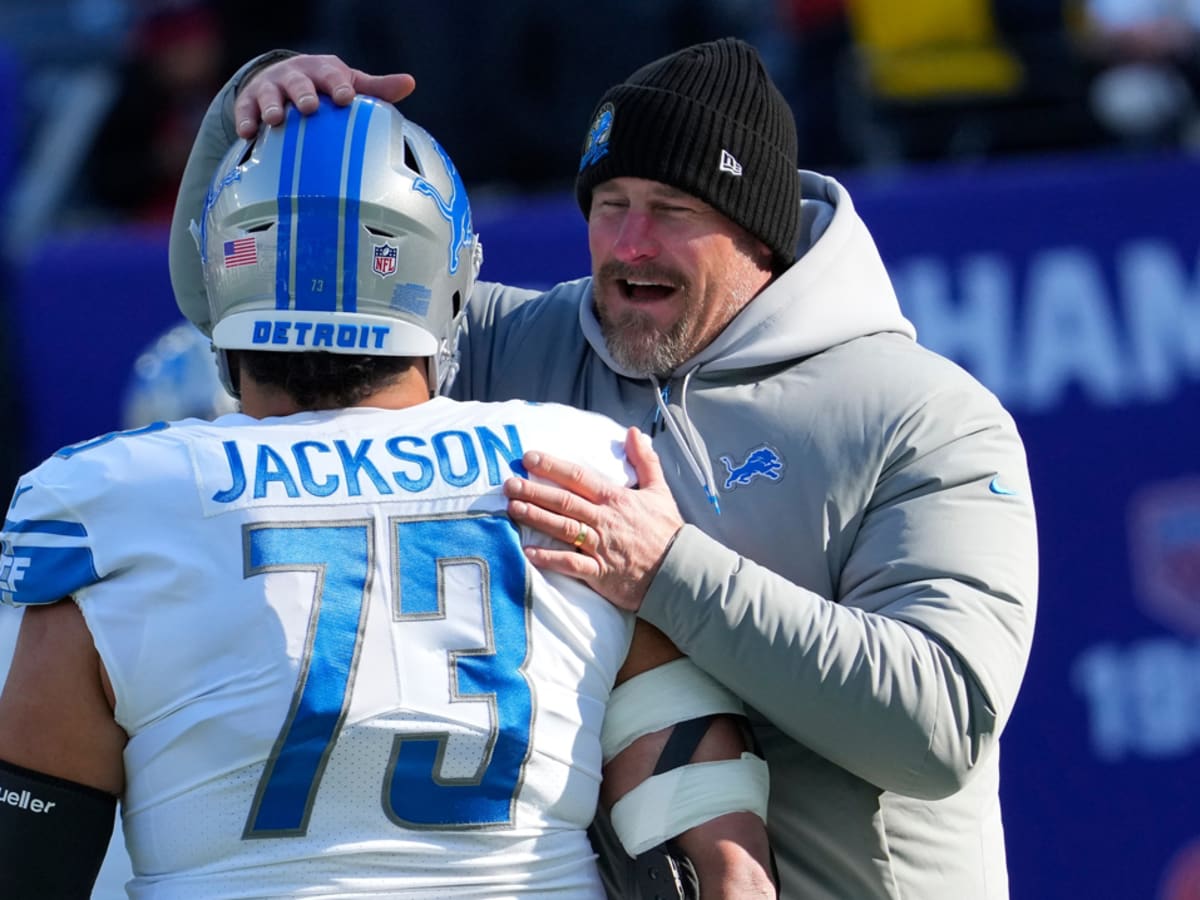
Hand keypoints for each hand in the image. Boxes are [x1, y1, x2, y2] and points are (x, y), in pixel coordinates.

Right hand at [235, 55, 416, 138]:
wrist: (281, 79)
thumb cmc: (324, 87)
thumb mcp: (349, 83)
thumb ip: (376, 88)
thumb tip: (410, 83)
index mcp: (323, 70)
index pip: (332, 75)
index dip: (338, 85)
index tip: (345, 98)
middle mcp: (295, 76)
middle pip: (299, 83)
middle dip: (304, 93)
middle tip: (309, 107)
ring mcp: (271, 88)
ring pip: (270, 95)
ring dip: (273, 106)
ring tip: (276, 120)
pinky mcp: (250, 102)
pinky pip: (246, 110)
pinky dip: (246, 120)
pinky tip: (248, 134)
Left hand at [504, 428, 683, 611]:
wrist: (680, 572)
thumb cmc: (668, 532)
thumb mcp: (660, 491)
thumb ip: (645, 460)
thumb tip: (634, 432)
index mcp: (616, 499)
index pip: (579, 477)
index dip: (553, 466)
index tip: (529, 458)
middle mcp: (605, 519)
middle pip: (564, 500)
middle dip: (534, 490)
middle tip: (509, 483)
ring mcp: (601, 546)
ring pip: (563, 527)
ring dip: (536, 517)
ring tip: (513, 508)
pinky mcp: (600, 572)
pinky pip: (571, 563)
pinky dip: (550, 558)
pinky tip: (529, 552)